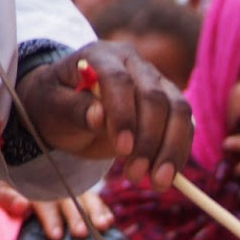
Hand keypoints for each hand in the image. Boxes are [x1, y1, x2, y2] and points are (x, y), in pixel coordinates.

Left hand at [0, 180, 115, 239]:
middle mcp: (56, 185)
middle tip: (80, 233)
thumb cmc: (11, 193)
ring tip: (103, 226)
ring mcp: (73, 188)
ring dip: (95, 212)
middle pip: (68, 200)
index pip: (43, 201)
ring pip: (86, 198)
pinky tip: (109, 221)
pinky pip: (97, 201)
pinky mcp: (85, 195)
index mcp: (33, 185)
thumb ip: (8, 199)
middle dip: (75, 217)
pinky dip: (103, 210)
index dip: (50, 218)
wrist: (20, 179)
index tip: (56, 236)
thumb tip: (21, 205)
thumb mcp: (2, 195)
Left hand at [16, 41, 191, 188]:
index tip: (123, 150)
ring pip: (179, 112)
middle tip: (136, 176)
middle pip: (156, 98)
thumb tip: (99, 116)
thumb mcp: (53, 107)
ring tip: (158, 182)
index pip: (120, 81)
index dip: (124, 115)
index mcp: (102, 57)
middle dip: (150, 141)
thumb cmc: (57, 104)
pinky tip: (167, 175)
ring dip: (172, 150)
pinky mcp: (170, 105)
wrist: (68, 106)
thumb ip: (74, 109)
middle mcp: (135, 65)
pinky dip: (179, 152)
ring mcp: (157, 83)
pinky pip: (185, 127)